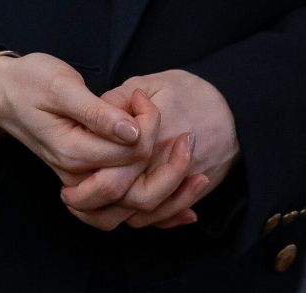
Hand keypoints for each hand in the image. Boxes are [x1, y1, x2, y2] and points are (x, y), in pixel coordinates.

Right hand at [0, 52, 153, 182]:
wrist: (2, 93)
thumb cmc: (30, 83)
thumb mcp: (63, 88)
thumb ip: (98, 113)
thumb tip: (134, 133)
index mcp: (73, 152)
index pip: (133, 151)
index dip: (148, 122)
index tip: (138, 94)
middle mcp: (77, 173)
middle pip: (136, 169)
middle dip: (151, 136)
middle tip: (141, 101)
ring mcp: (79, 176)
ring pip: (131, 177)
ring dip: (145, 149)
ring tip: (138, 113)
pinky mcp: (82, 172)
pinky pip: (119, 177)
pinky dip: (135, 157)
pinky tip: (133, 127)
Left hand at [60, 71, 239, 230]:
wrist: (237, 107)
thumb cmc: (193, 92)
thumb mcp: (151, 84)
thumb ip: (119, 100)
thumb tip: (94, 114)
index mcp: (149, 143)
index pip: (112, 178)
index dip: (86, 186)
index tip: (67, 185)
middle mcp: (163, 169)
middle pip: (126, 204)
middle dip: (94, 207)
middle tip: (71, 198)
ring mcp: (179, 184)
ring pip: (143, 216)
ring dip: (114, 216)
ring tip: (90, 206)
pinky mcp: (190, 192)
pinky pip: (164, 216)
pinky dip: (142, 220)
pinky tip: (124, 212)